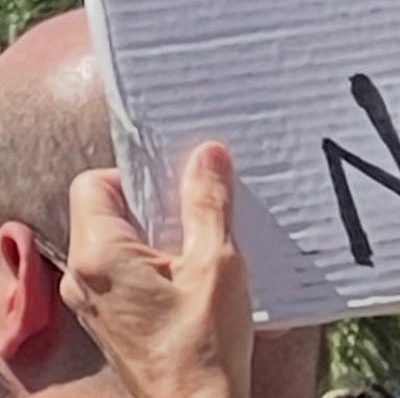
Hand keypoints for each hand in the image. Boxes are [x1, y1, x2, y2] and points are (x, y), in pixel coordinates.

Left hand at [60, 142, 251, 397]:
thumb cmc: (203, 346)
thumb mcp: (216, 261)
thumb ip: (208, 203)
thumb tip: (206, 154)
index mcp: (99, 256)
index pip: (94, 183)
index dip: (137, 173)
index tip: (178, 183)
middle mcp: (83, 278)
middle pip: (108, 212)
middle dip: (156, 202)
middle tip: (201, 209)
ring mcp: (93, 302)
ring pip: (119, 242)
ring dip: (161, 234)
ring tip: (204, 243)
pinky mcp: (111, 320)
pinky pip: (126, 271)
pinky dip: (158, 262)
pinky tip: (197, 273)